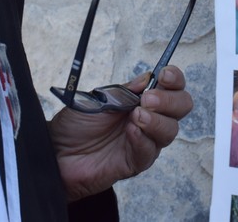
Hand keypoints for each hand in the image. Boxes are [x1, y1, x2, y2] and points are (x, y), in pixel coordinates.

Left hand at [48, 66, 192, 200]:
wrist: (56, 152)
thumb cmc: (76, 125)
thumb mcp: (100, 99)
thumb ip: (126, 90)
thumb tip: (150, 77)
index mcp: (142, 99)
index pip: (172, 88)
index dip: (175, 80)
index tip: (165, 75)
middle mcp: (148, 119)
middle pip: (181, 108)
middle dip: (170, 100)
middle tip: (148, 100)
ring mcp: (144, 141)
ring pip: (170, 131)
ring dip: (157, 121)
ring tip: (136, 116)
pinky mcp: (135, 162)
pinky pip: (149, 152)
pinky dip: (143, 140)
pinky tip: (131, 132)